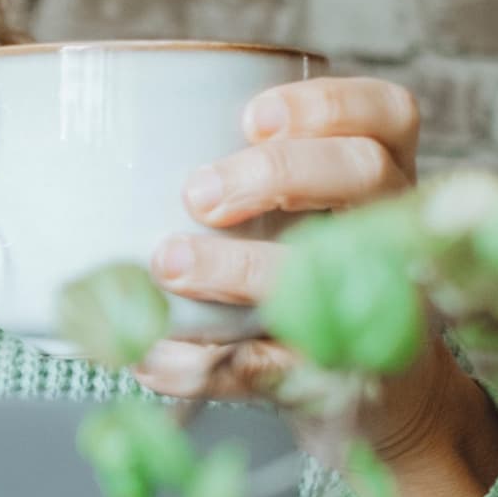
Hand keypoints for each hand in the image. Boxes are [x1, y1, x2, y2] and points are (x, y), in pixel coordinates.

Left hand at [132, 76, 497, 496]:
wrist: (374, 390)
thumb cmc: (301, 269)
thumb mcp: (283, 212)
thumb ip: (228, 180)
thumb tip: (105, 167)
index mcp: (381, 173)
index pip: (387, 114)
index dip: (327, 106)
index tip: (251, 117)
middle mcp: (392, 226)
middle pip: (365, 173)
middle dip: (279, 173)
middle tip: (198, 195)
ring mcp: (380, 301)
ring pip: (336, 268)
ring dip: (245, 267)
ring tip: (170, 264)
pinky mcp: (344, 376)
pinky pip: (280, 366)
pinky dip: (208, 364)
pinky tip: (152, 358)